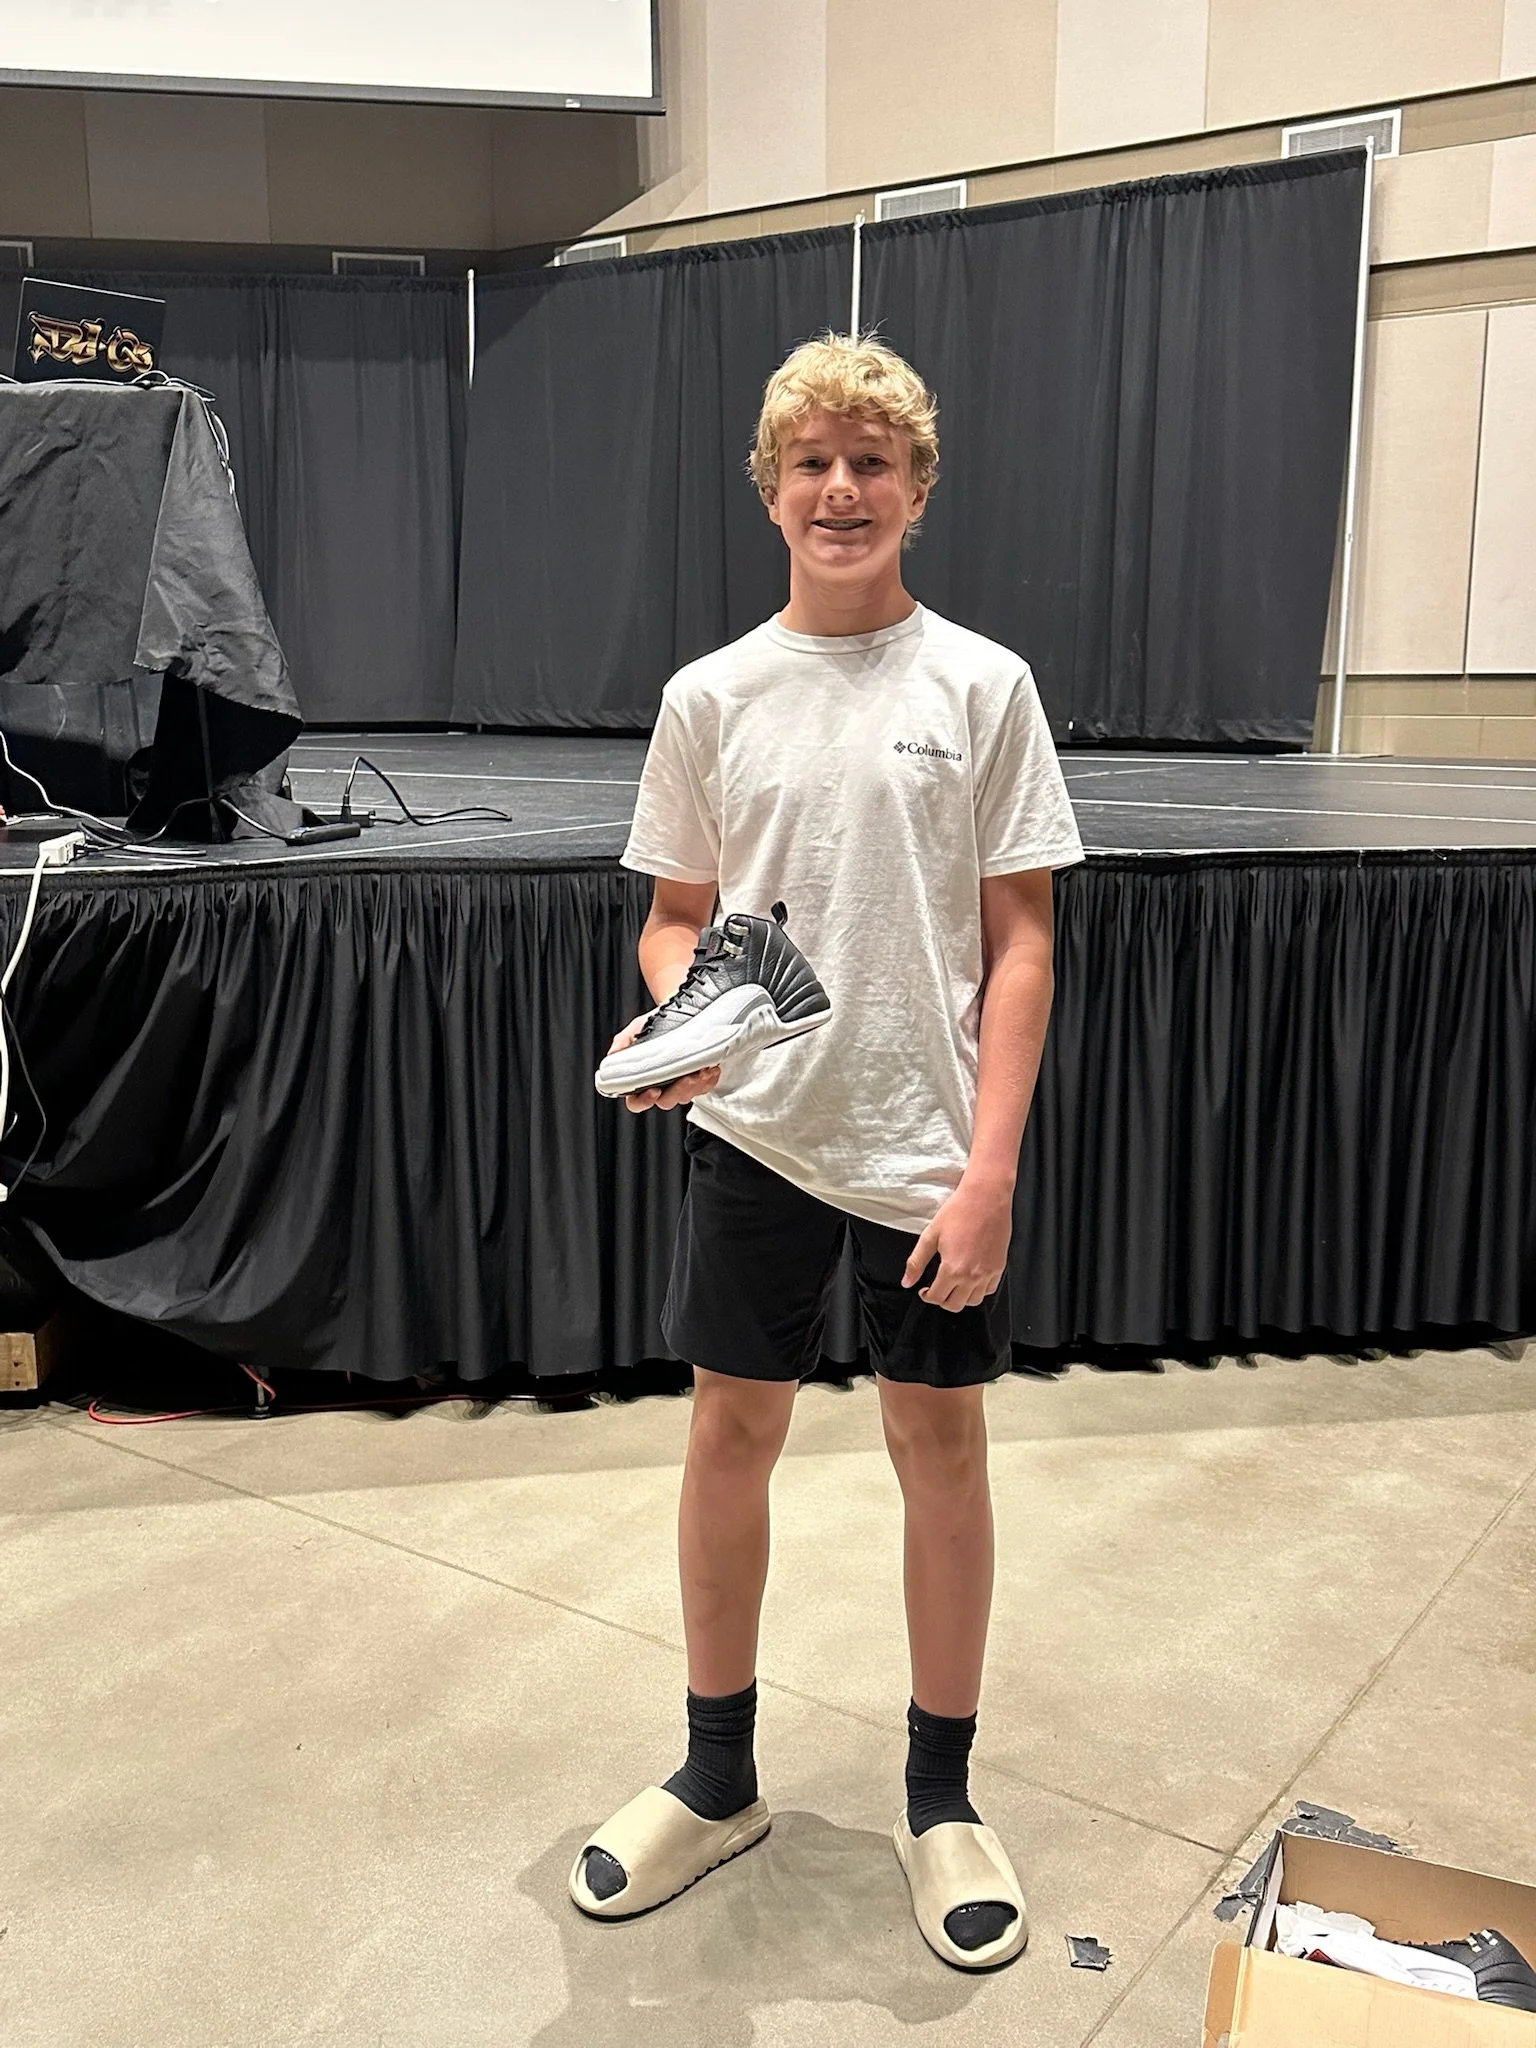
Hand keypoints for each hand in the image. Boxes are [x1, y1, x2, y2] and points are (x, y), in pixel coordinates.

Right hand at [608, 1013, 720, 1115]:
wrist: (679, 1010)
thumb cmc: (656, 1022)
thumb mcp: (636, 1028)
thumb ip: (623, 1043)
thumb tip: (613, 1057)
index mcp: (642, 1079)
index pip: (636, 1102)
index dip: (643, 1101)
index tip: (653, 1090)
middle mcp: (661, 1086)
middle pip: (666, 1102)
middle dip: (678, 1091)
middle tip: (686, 1077)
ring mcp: (680, 1084)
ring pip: (686, 1097)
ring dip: (695, 1086)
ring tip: (701, 1070)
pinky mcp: (698, 1080)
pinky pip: (704, 1088)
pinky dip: (708, 1081)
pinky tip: (711, 1069)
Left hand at [901, 1173, 1013, 1311]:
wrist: (986, 1197)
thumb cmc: (958, 1212)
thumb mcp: (930, 1235)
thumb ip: (916, 1262)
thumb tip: (907, 1282)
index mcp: (952, 1269)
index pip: (937, 1297)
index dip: (926, 1296)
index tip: (924, 1290)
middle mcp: (972, 1276)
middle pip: (954, 1305)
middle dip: (942, 1300)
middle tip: (937, 1289)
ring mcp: (988, 1273)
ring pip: (973, 1301)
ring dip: (961, 1298)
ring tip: (953, 1285)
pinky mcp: (999, 1266)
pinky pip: (989, 1290)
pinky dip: (979, 1290)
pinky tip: (971, 1279)